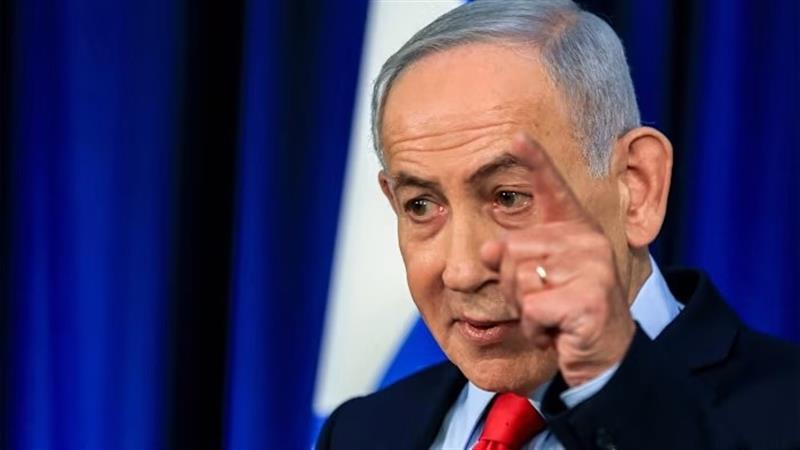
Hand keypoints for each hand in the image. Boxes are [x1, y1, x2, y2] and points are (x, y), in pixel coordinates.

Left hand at [480, 133, 634, 387]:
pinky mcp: (589, 299)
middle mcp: (587, 241)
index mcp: (575, 230)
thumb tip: (487, 250)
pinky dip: (535, 329)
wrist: (605, 354)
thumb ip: (513, 257)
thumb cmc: (567, 311)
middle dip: (512, 285)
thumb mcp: (536, 279)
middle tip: (542, 300)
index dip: (536, 159)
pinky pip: (532, 308)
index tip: (516, 134)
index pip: (553, 188)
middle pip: (510, 249)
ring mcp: (592, 268)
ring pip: (518, 280)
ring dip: (524, 310)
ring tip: (550, 315)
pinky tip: (557, 332)